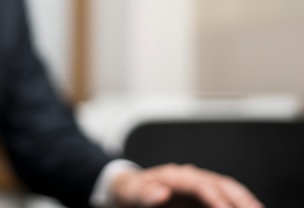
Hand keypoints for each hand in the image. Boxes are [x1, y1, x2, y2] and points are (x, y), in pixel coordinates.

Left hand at [111, 163, 263, 207]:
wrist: (130, 186)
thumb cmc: (132, 190)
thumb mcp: (131, 193)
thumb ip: (144, 193)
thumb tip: (159, 193)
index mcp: (175, 176)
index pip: (201, 185)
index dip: (216, 198)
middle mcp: (191, 176)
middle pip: (222, 183)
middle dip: (241, 197)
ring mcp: (198, 183)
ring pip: (228, 188)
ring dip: (245, 199)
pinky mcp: (201, 193)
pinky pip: (224, 195)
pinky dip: (238, 201)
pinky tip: (250, 207)